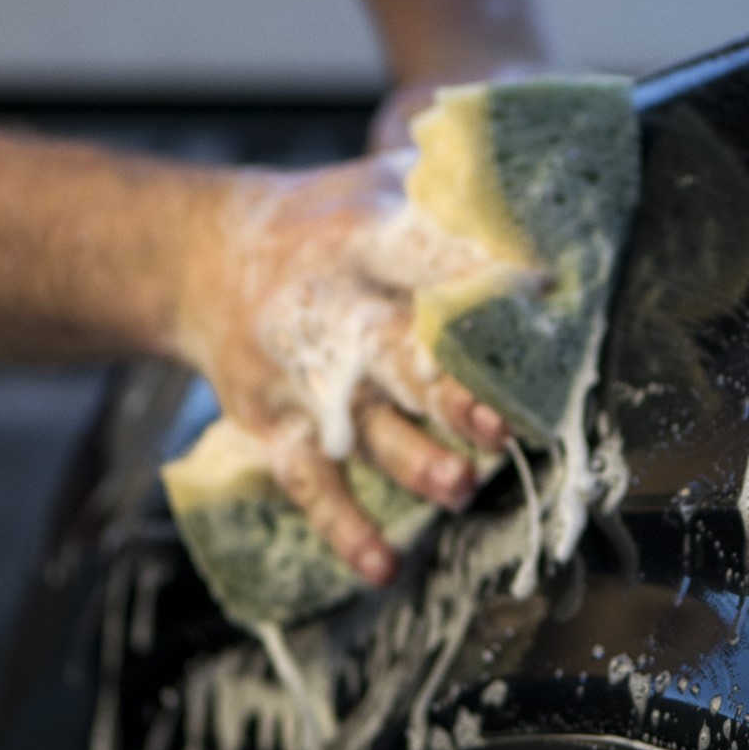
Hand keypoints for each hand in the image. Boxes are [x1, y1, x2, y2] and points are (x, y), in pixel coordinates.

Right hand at [174, 154, 509, 585]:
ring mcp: (297, 375)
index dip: (475, 271)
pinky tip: (382, 565)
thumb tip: (548, 187)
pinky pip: (310, 484)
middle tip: (500, 423)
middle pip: (391, 351)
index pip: (420, 252)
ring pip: (360, 426)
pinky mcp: (273, 425)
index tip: (540, 289)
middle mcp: (326, 308)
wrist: (200, 260)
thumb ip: (454, 186)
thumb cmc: (324, 225)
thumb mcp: (379, 183)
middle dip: (448, 390)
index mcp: (360, 238)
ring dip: (411, 460)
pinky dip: (344, 528)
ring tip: (460, 485)